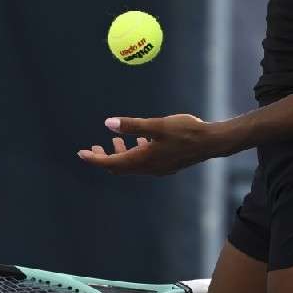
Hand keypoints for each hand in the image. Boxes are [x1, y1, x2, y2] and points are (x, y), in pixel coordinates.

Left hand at [77, 114, 217, 175]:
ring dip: (120, 154)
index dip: (95, 159)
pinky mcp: (166, 164)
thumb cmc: (186, 131)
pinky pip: (144, 162)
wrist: (211, 142)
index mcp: (144, 159)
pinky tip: (138, 140)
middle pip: (120, 167)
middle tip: (92, 149)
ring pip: (132, 164)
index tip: (81, 153)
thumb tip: (108, 123)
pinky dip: (135, 152)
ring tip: (113, 141)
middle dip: (104, 158)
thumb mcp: (157, 125)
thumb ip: (132, 125)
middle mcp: (149, 168)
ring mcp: (158, 168)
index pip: (112, 163)